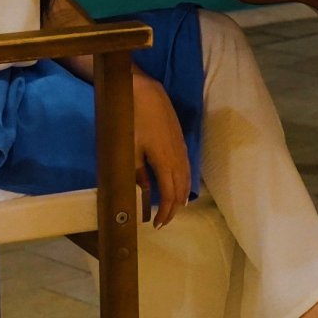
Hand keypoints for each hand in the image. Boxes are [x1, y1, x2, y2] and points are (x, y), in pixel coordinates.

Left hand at [133, 73, 191, 227]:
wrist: (145, 92)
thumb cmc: (133, 120)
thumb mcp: (131, 150)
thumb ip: (138, 173)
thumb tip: (144, 192)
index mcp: (165, 162)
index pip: (169, 195)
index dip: (165, 212)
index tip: (157, 225)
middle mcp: (178, 157)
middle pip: (181, 189)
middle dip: (174, 208)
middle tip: (165, 221)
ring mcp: (181, 148)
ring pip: (186, 178)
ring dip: (181, 195)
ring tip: (175, 208)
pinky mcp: (180, 140)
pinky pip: (187, 168)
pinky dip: (184, 181)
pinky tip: (180, 184)